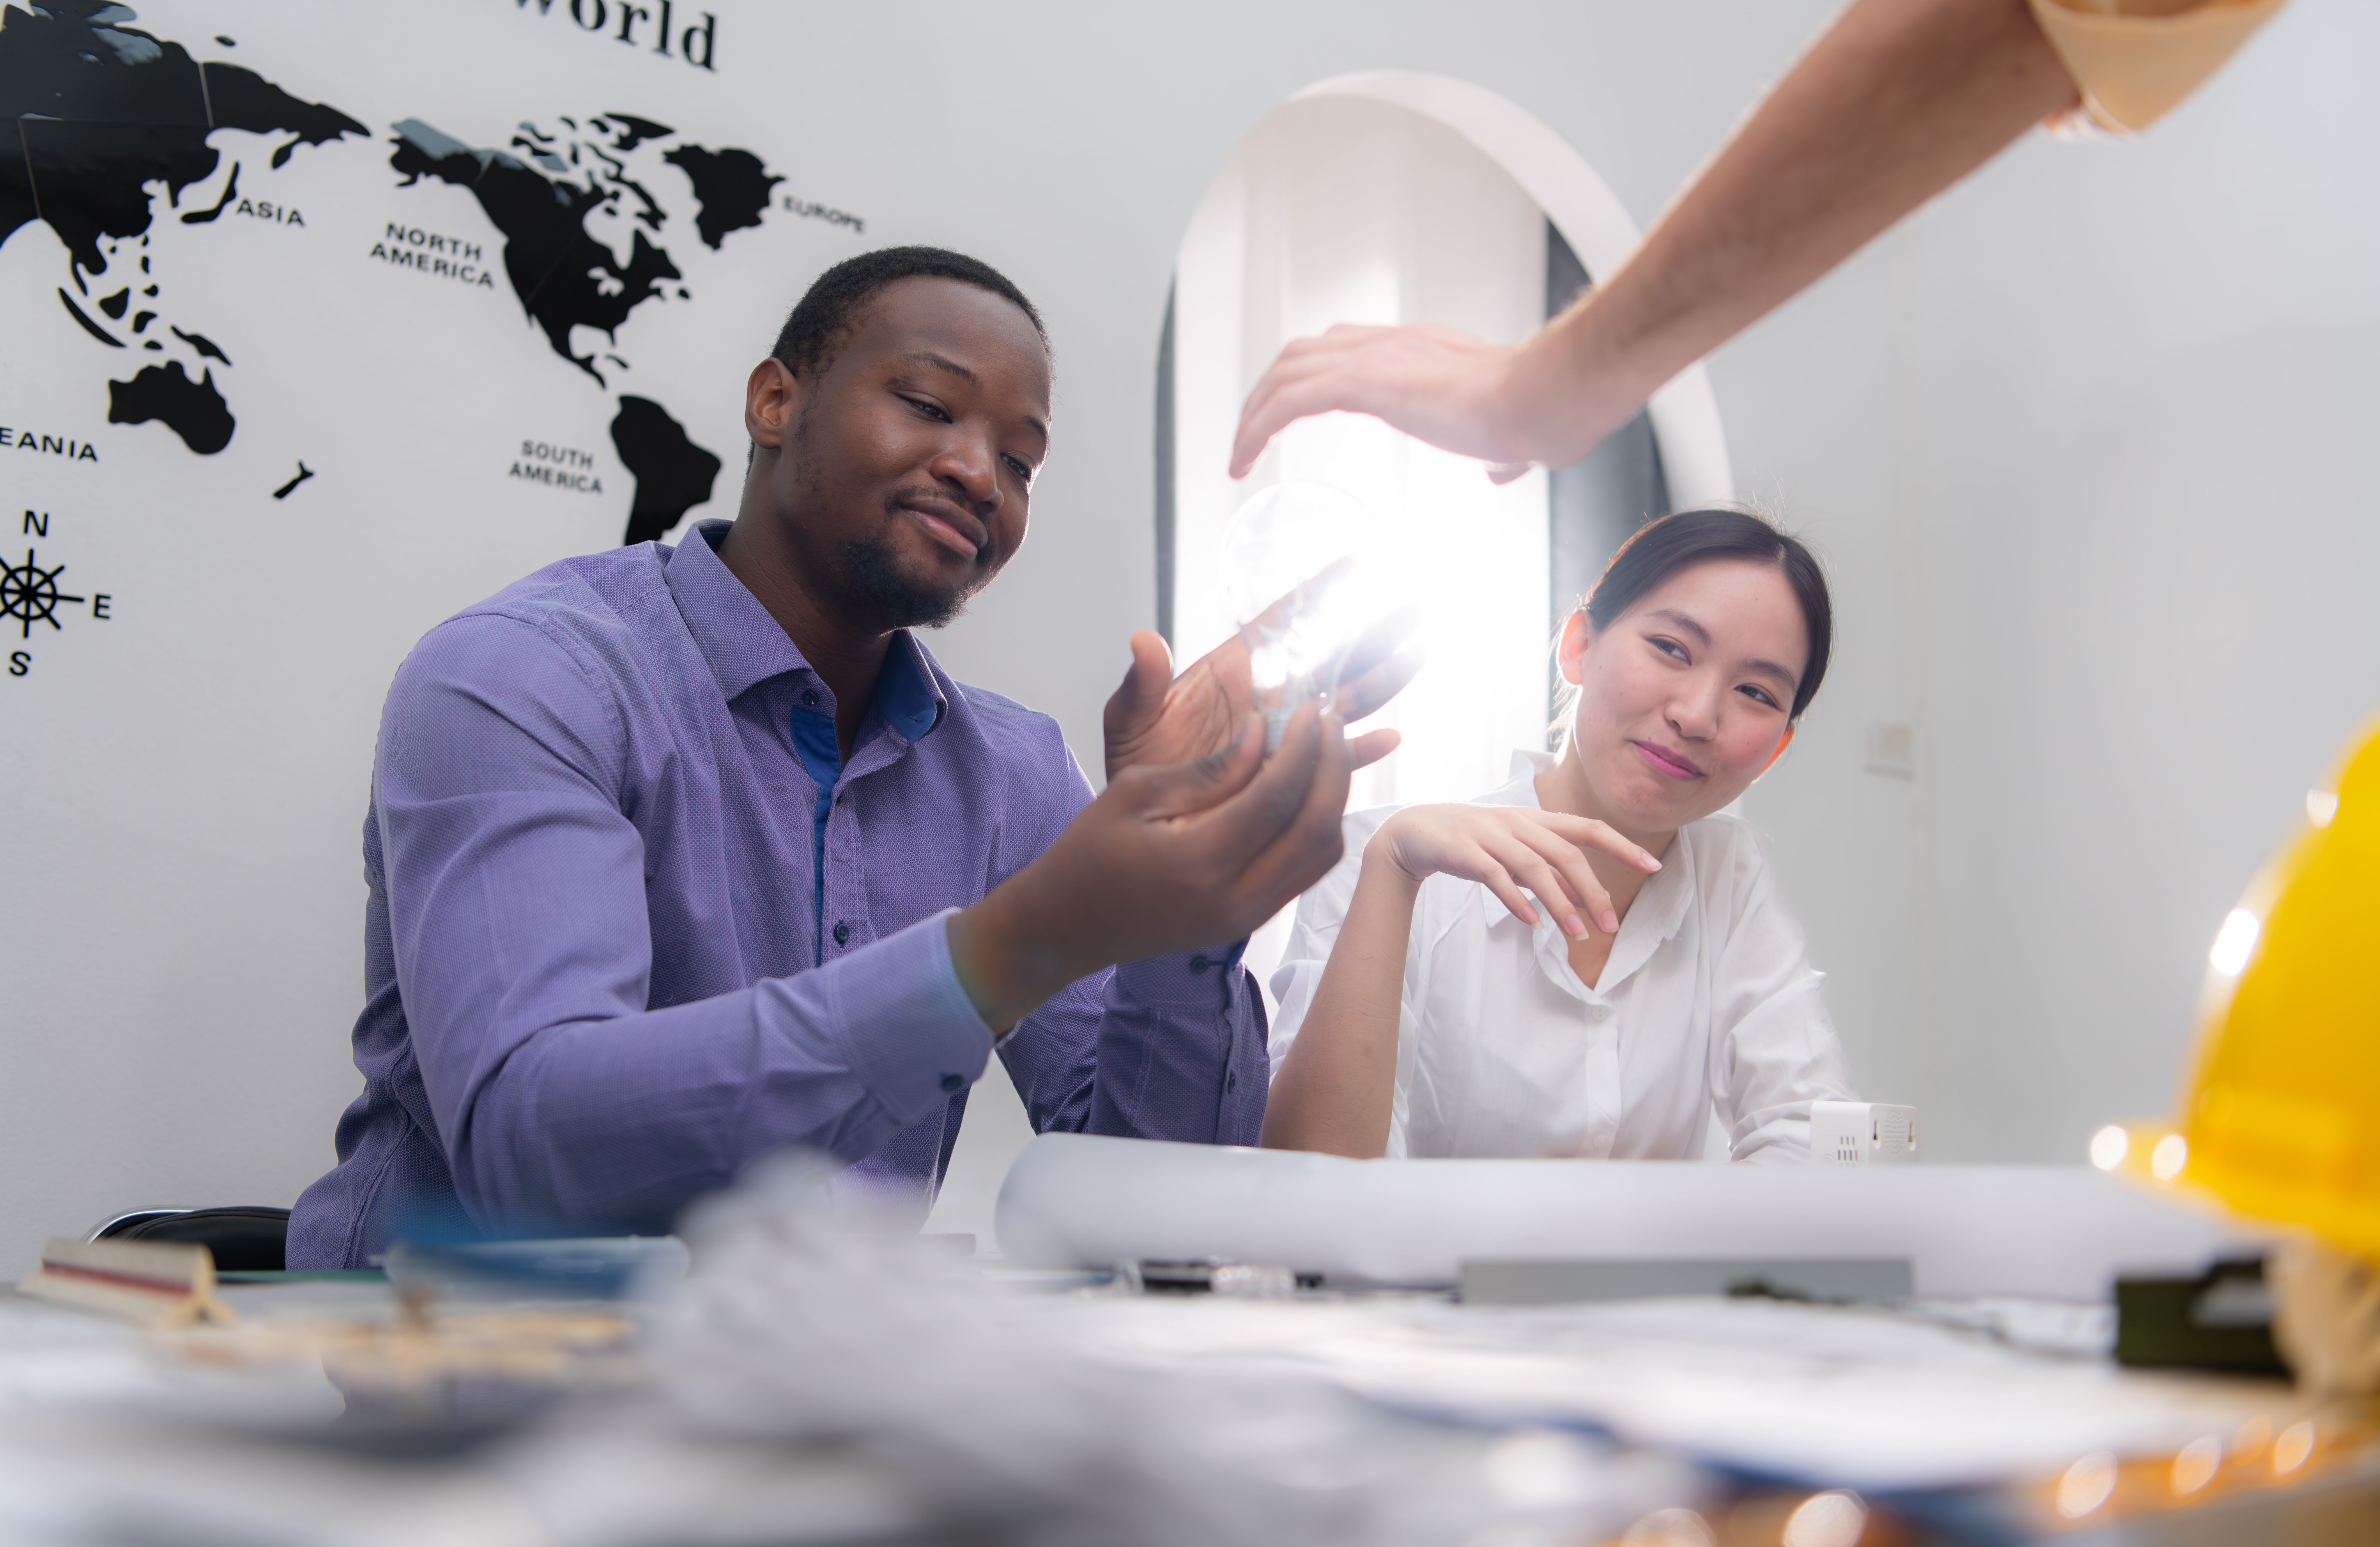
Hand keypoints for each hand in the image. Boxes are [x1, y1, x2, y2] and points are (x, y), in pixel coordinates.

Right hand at [953, 703, 1356, 1029]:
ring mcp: (1246, 918)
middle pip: (1316, 828)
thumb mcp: (1134, 792)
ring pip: (1321, 854)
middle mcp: (1234, 899)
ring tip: (1324, 750)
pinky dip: (1317, 827)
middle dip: (1333, 767)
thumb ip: (1207, 769)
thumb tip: (1263, 734)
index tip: (1309, 709)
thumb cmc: (1089, 853)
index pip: (1277, 798)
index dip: (1302, 747)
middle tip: (1329, 722)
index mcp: (1199, 863)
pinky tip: (1306, 790)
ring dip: (1333, 798)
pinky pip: (1306, 872)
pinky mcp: (1250, 922)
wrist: (1069, 926)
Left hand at [1102, 593, 1424, 780]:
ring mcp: (1286, 732)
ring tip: (1418, 653)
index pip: (1284, 623)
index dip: (1320, 594)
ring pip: (1346, 699)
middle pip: (1333, 655)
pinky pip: (1334, 757)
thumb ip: (1142, 683)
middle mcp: (1270, 696)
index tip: (1356, 564)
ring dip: (1383, 678)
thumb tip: (1143, 640)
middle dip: (1374, 631)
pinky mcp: (1292, 771)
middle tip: (1415, 607)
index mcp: (1235, 669)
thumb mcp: (1131, 720)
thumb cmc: (1139, 764)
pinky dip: (1362, 748)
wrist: (1147, 824)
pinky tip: (1390, 737)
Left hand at [1230, 323, 1544, 481]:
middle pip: (1302, 354)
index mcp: (1415, 351)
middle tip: (1250, 437)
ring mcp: (1374, 359)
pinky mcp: (1365, 382)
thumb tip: (1502, 470)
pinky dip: (1257, 427)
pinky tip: (1244, 457)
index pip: (1343, 349)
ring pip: (1286, 372)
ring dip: (1254, 412)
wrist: (1541, 397)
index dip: (1309, 377)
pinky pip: (1290, 401)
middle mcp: (1388, 345)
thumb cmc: (1532, 415)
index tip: (1291, 411)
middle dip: (1268, 393)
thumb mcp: (1507, 435)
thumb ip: (1497, 451)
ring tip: (1239, 454)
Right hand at [1367, 804, 1659, 939]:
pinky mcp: (1464, 851)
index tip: (1654, 866)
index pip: (1589, 828)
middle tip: (1610, 926)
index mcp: (1535, 819)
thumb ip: (1547, 871)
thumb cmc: (1472, 843)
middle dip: (1593, 890)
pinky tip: (1532, 923)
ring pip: (1535, 868)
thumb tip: (1585, 897)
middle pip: (1567, 853)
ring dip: (1560, 903)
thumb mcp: (1515, 853)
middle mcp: (1518, 823)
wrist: (1413, 832)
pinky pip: (1495, 876)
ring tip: (1577, 935)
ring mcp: (1490, 835)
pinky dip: (1516, 900)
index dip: (1623, 845)